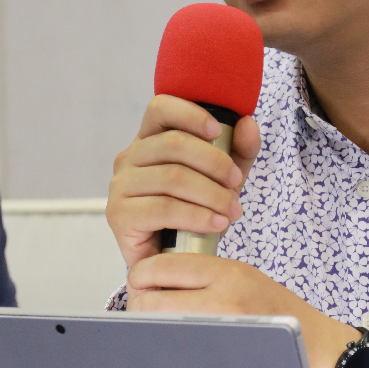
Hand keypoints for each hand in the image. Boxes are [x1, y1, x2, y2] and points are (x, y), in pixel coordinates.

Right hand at [107, 95, 260, 267]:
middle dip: (214, 162)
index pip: (160, 108)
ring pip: (172, 177)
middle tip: (237, 182)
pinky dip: (198, 216)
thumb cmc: (198, 209)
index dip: (190, 114)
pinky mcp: (120, 216)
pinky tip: (217, 224)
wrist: (177, 259)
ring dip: (212, 194)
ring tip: (233, 210)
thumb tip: (249, 123)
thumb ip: (240, 150)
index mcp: (150, 139)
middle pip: (173, 143)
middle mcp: (129, 157)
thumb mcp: (225, 177)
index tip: (219, 130)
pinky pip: (164, 209)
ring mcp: (120, 186)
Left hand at [126, 253, 356, 367]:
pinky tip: (175, 344)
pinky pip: (173, 348)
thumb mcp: (244, 276)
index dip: (142, 275)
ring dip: (148, 325)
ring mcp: (218, 328)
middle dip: (139, 303)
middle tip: (147, 307)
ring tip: (160, 325)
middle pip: (147, 297)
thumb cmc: (279, 310)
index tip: (144, 282)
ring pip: (153, 324)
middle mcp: (221, 297)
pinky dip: (166, 345)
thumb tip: (156, 279)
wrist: (315, 345)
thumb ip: (204, 275)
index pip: (161, 266)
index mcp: (227, 271)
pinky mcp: (217, 354)